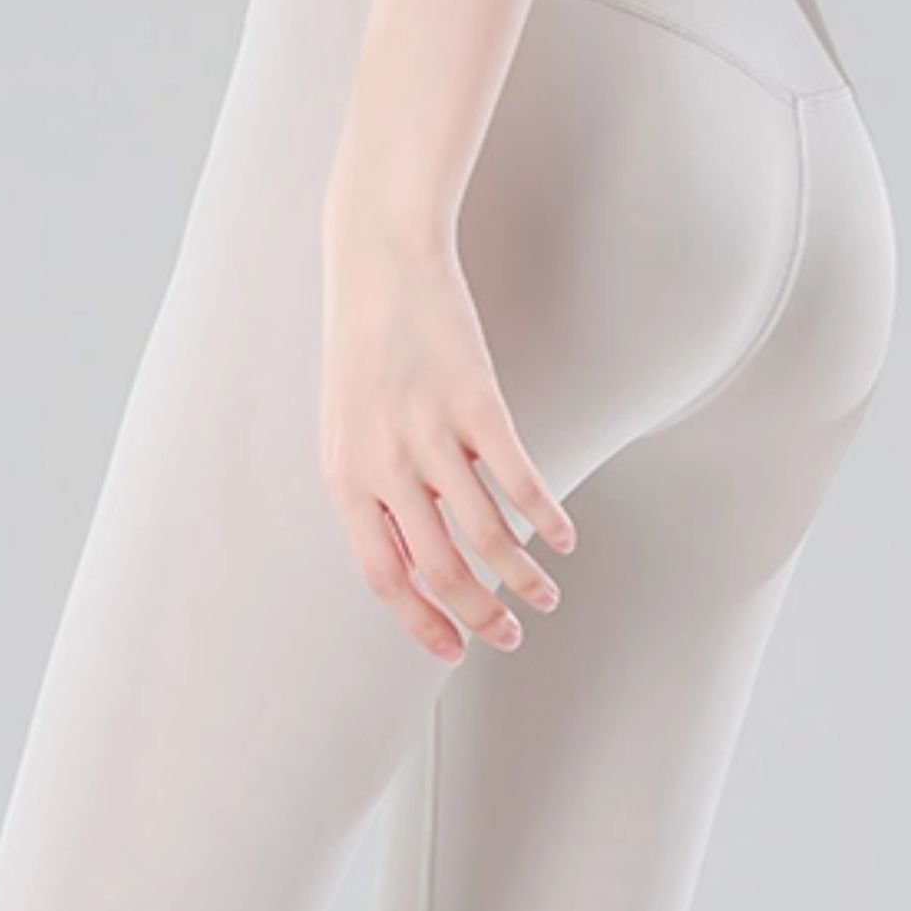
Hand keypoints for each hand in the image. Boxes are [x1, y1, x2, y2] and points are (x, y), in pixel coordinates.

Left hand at [320, 211, 576, 665]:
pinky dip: (546, 518)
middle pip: (440, 568)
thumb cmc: (366, 350)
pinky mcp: (475, 400)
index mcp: (346, 478)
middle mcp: (384, 462)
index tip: (456, 652)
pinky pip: (518, 479)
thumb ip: (378, 497)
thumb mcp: (351, 431)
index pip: (385, 577)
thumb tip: (419, 567)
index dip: (422, 623)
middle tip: (510, 635)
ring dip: (522, 577)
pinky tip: (563, 539)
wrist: (379, 259)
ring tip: (545, 597)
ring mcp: (430, 431)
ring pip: (485, 534)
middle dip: (481, 615)